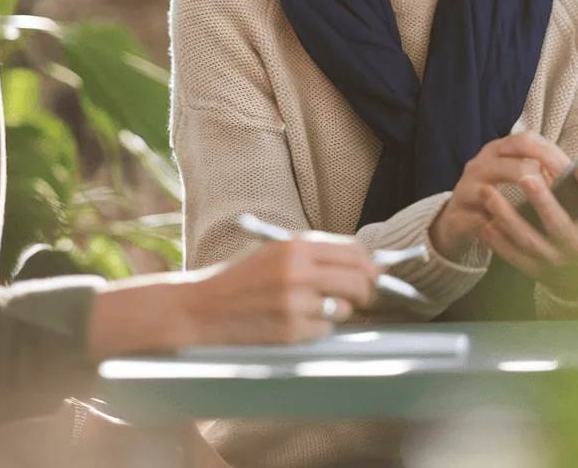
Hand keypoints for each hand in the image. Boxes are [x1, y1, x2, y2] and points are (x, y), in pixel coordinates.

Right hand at [182, 235, 379, 344]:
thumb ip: (314, 255)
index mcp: (294, 245)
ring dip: (338, 312)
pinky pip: (324, 331)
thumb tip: (362, 264)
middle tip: (363, 298)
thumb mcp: (274, 253)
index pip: (353, 251)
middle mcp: (297, 271)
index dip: (370, 264)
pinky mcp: (290, 331)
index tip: (374, 274)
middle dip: (367, 292)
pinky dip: (317, 329)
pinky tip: (295, 322)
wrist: (203, 308)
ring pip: (343, 309)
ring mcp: (294, 303)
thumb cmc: (240, 279)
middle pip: (358, 280)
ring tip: (313, 308)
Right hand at [429, 133, 570, 261]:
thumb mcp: (515, 177)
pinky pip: (477, 222)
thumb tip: (576, 176)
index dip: (552, 154)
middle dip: (540, 176)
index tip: (576, 170)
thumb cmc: (496, 196)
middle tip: (562, 194)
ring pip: (490, 191)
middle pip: (511, 162)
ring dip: (517, 204)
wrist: (457, 220)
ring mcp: (466, 190)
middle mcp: (480, 165)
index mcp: (497, 151)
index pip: (525, 140)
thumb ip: (540, 172)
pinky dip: (496, 230)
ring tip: (538, 215)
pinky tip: (514, 238)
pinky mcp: (457, 216)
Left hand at [477, 162, 577, 297]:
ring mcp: (553, 259)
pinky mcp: (534, 269)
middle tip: (526, 177)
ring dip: (506, 216)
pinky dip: (498, 243)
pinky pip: (514, 257)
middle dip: (542, 201)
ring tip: (487, 192)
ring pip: (528, 239)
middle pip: (557, 224)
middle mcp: (576, 246)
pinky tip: (483, 223)